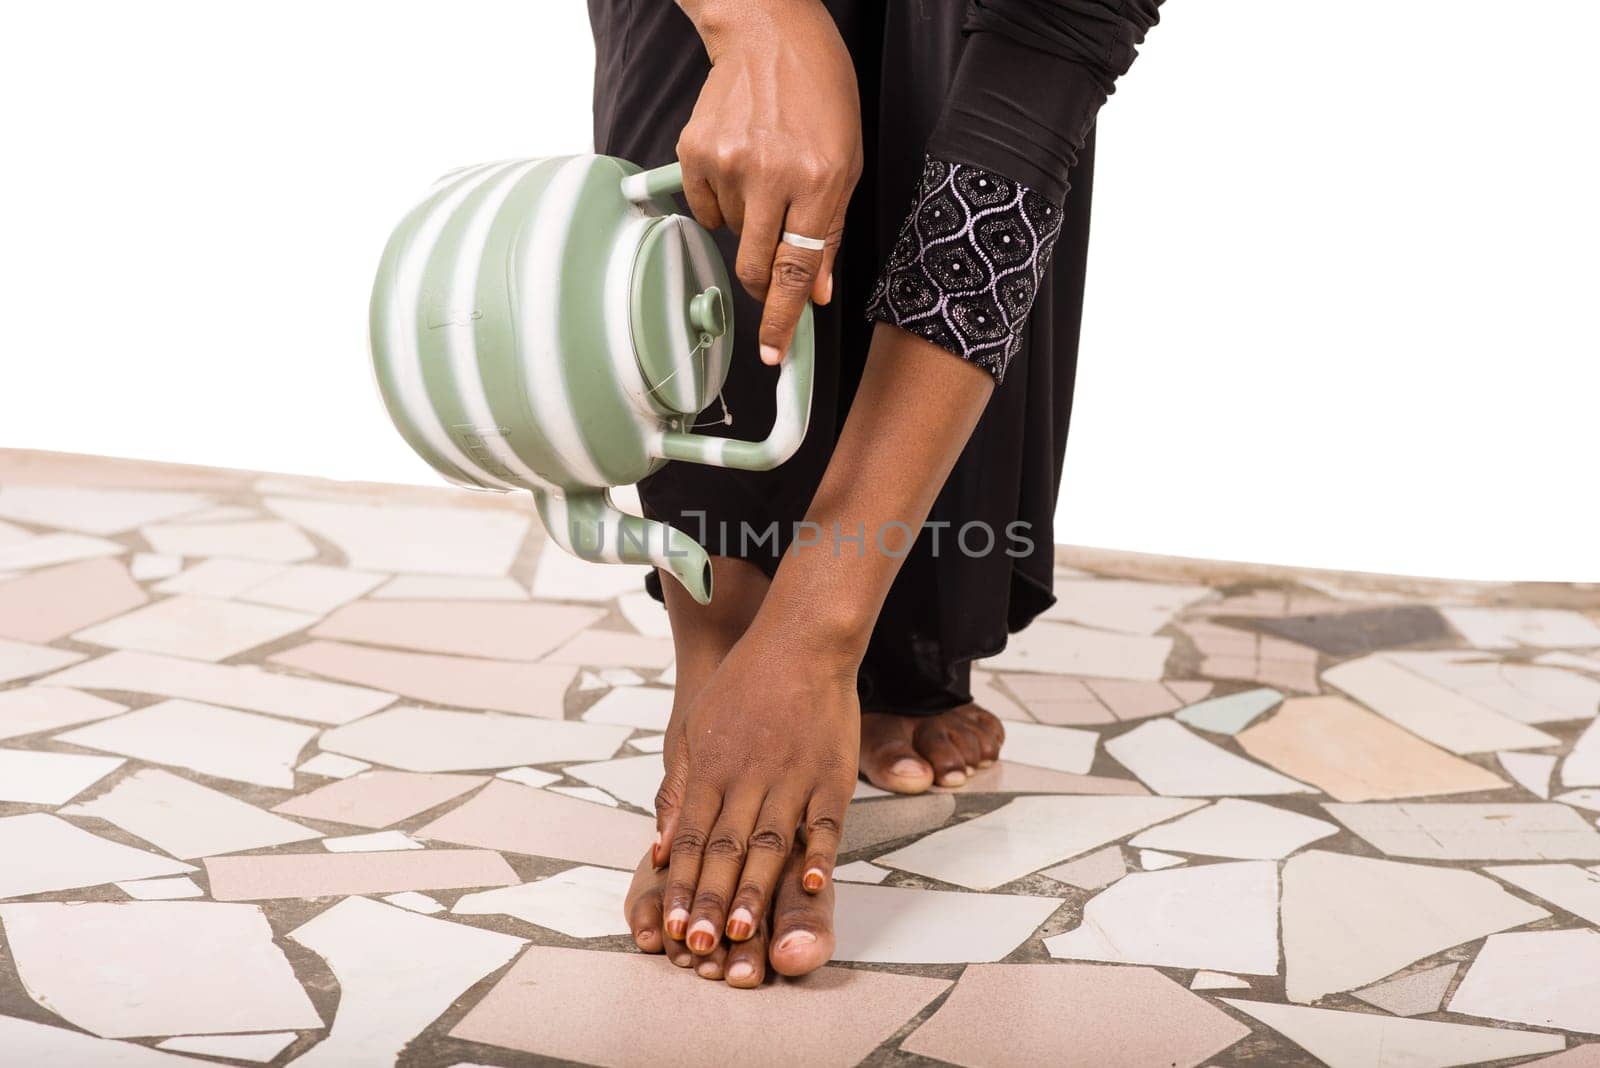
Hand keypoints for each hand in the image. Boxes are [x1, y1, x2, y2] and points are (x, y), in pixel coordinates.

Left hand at [651, 622, 858, 956]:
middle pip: (727, 850)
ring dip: (755, 892)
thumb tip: (663, 847)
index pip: (694, 838)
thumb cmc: (745, 684)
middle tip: (699, 947)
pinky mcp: (832, 776)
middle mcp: (749, 778)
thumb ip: (680, 789)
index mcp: (712, 768)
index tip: (673, 926)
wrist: (802, 641)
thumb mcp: (696, 728)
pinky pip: (826, 823)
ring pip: (770, 845)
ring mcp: (793, 777)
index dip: (683, 885)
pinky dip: (819, 855)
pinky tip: (812, 887)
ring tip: (742, 935)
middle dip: (712, 901)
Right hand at [676, 0, 862, 363]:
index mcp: (816, 180)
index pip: (795, 271)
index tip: (775, 354)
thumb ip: (829, 232)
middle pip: (756, 265)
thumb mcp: (845, 163)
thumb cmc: (818, 95)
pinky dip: (722, 199)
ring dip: (748, 221)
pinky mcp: (694, 152)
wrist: (770, 35)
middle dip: (764, 281)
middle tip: (771, 262)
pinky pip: (705, 207)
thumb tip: (815, 291)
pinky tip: (739, 163)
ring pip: (732, 233)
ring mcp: (727, 162)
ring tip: (765, 173)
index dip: (783, 320)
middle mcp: (770, 173)